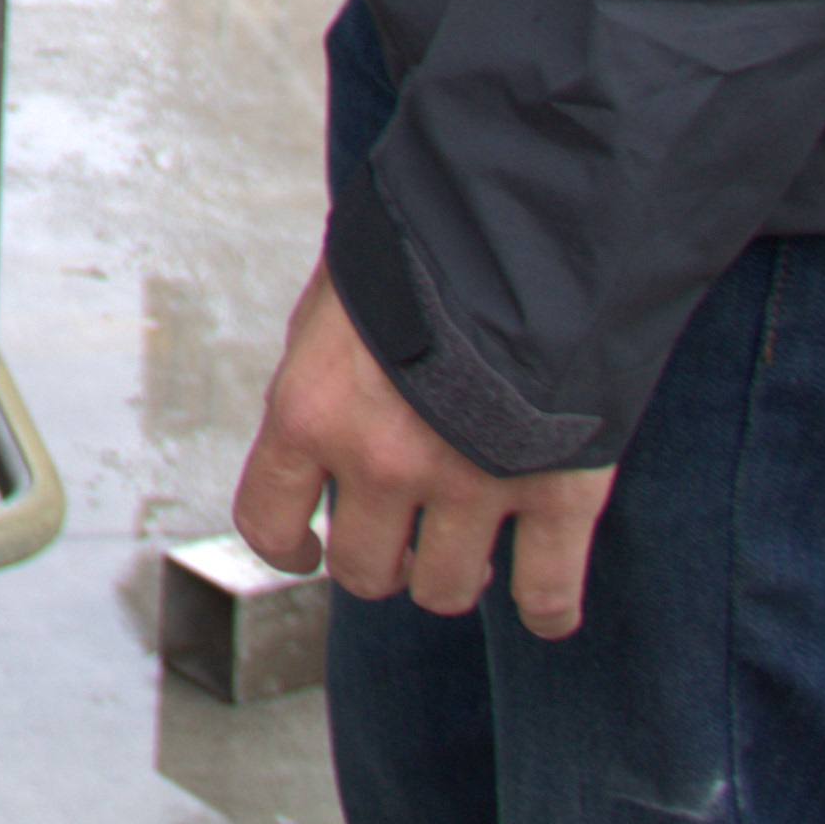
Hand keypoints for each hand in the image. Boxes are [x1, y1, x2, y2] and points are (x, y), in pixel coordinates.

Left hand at [234, 264, 618, 636]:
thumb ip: (323, 375)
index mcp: (312, 409)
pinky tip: (544, 605)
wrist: (531, 214)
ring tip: (465, 552)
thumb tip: (318, 427)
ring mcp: (471, 483)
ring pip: (445, 590)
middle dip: (380, 559)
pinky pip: (547, 592)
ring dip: (452, 577)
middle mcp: (382, 461)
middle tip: (401, 538)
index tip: (305, 550)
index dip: (286, 548)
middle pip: (364, 570)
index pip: (267, 521)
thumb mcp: (336, 300)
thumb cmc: (424, 243)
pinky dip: (548, 609)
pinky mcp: (557, 492)